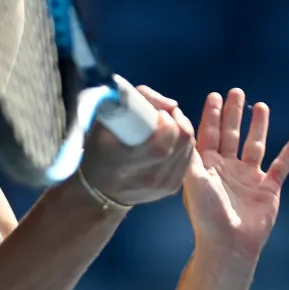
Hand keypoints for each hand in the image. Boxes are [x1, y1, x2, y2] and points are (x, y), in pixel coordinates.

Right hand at [78, 86, 193, 206]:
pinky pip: (189, 159)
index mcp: (125, 162)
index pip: (162, 140)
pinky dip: (184, 145)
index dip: (166, 120)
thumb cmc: (100, 149)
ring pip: (188, 149)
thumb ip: (138, 100)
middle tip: (165, 115)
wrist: (99, 189)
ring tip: (167, 126)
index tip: (157, 113)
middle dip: (178, 121)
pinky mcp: (171, 188)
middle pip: (181, 142)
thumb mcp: (106, 120)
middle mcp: (146, 178)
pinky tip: (172, 141)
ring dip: (182, 131)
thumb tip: (172, 106)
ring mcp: (161, 186)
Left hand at [182, 89, 288, 260]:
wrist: (228, 243)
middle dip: (234, 114)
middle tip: (237, 92)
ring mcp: (249, 179)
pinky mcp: (268, 189)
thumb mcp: (193, 177)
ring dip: (259, 126)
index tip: (215, 95)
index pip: (210, 134)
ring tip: (261, 106)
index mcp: (208, 167)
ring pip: (255, 145)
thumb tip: (177, 119)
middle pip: (232, 135)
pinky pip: (281, 167)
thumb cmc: (206, 213)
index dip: (212, 115)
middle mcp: (228, 170)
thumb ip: (189, 149)